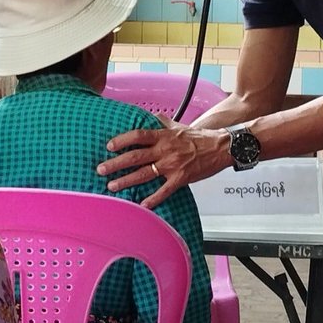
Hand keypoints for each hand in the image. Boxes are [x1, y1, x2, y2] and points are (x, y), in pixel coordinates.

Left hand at [97, 116, 230, 209]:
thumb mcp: (179, 126)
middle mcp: (165, 150)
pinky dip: (153, 199)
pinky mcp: (181, 178)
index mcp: (163, 135)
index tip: (109, 146)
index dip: (122, 140)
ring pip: (145, 174)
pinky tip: (142, 204)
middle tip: (100, 170)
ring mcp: (173, 165)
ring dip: (126, 180)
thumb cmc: (199, 137)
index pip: (138, 135)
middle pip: (135, 156)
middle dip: (116, 164)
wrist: (221, 147)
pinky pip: (164, 191)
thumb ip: (162, 122)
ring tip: (112, 186)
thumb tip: (150, 117)